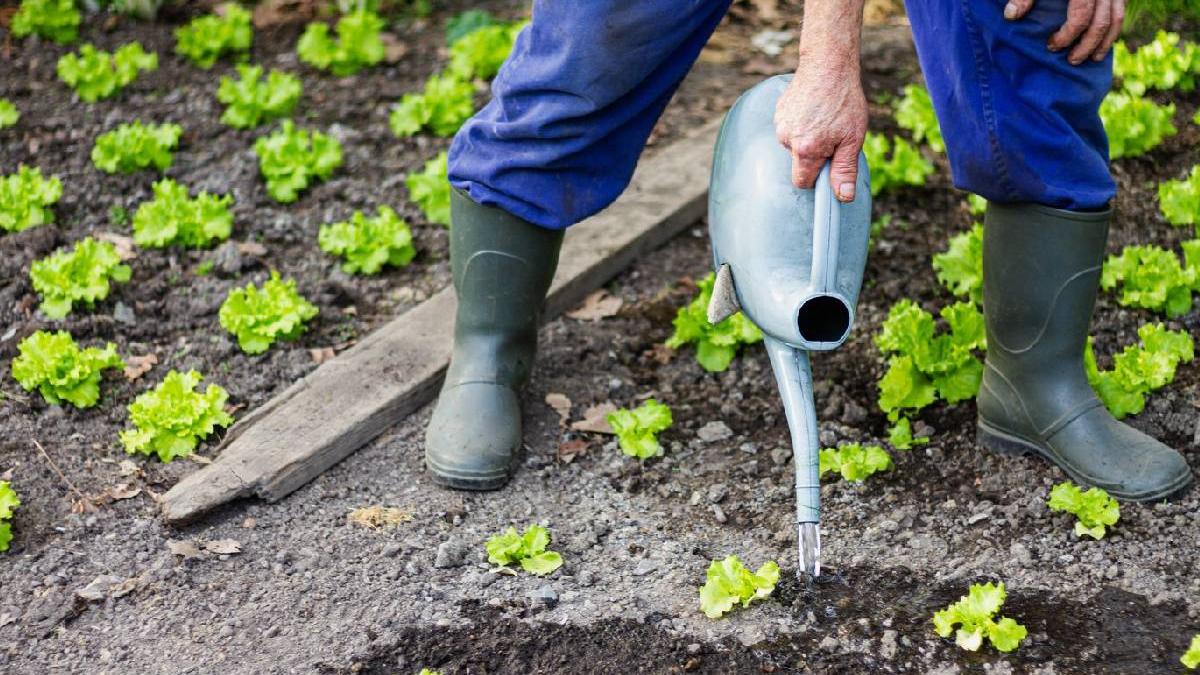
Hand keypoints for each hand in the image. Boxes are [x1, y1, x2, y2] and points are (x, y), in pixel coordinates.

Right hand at [774, 59, 867, 201]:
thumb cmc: (844, 100)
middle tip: (833, 136)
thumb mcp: (852, 139)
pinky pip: (790, 129)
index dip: (817, 178)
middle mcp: (787, 139)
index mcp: (806, 150)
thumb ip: (845, 170)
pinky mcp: (778, 112)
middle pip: (799, 162)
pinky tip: (814, 110)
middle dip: (814, 156)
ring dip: (808, 139)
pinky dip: (801, 125)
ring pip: (794, 145)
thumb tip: (843, 196)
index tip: (830, 167)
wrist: (828, 64)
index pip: (803, 182)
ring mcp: (780, 124)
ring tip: (824, 119)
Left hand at [1004, 0, 1124, 63]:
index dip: (1067, 35)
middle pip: (1102, 22)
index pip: (1081, 16)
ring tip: (1092, 58)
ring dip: (1106, 41)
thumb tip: (1011, 16)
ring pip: (1117, 17)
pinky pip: (1121, 9)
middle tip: (1072, 61)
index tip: (1051, 46)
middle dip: (1087, 45)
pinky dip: (1113, 27)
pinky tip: (1102, 40)